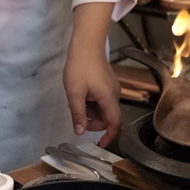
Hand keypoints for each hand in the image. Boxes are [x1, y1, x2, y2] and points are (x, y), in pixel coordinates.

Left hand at [64, 2, 120, 147]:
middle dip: (94, 122)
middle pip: (108, 117)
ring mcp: (112, 87)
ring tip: (77, 101)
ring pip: (104, 108)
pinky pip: (103, 99)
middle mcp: (114, 93)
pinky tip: (81, 95)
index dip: (109, 136)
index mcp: (108, 98)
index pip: (114, 123)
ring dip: (92, 111)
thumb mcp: (74, 93)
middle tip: (79, 116)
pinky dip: (93, 102)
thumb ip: (78, 114)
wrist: (86, 44)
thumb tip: (80, 132)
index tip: (99, 145)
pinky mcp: (108, 82)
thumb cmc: (80, 66)